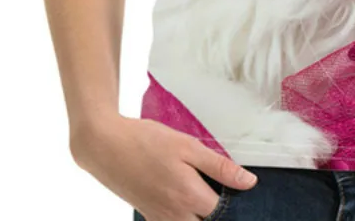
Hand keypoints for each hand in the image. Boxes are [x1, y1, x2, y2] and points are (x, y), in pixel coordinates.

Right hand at [70, 113, 257, 220]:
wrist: (105, 146)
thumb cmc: (147, 141)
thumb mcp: (188, 146)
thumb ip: (219, 167)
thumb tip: (249, 182)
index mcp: (189, 196)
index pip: (221, 210)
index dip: (232, 197)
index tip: (234, 184)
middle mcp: (175, 214)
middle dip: (213, 210)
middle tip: (216, 190)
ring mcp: (159, 218)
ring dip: (197, 213)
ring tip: (200, 190)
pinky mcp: (147, 215)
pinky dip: (180, 215)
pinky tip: (181, 196)